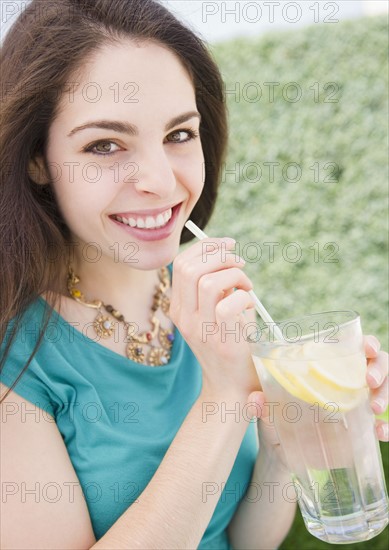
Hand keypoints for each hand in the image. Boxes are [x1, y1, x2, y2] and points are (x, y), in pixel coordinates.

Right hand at [170, 238, 258, 395]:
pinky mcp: (222, 341)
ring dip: (234, 275)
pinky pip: (229, 304)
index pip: (180, 263)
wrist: (231, 387)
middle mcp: (184, 317)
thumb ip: (212, 287)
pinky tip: (250, 307)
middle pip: (189, 267)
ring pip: (209, 282)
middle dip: (220, 255)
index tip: (228, 245)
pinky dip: (244, 297)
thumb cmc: (227, 344)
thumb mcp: (210, 313)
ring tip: (246, 286)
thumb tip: (227, 256)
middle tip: (240, 264)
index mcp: (179, 307)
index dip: (206, 246)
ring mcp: (201, 330)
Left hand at [246, 334, 388, 469]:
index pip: (353, 347)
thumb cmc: (275, 422)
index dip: (367, 344)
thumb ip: (261, 405)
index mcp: (325, 368)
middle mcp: (345, 382)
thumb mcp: (267, 413)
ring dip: (385, 395)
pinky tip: (380, 432)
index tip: (367, 349)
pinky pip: (383, 423)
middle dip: (380, 368)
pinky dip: (385, 426)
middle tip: (369, 381)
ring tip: (374, 409)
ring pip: (384, 389)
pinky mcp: (362, 429)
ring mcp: (357, 405)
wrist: (283, 454)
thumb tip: (255, 399)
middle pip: (377, 365)